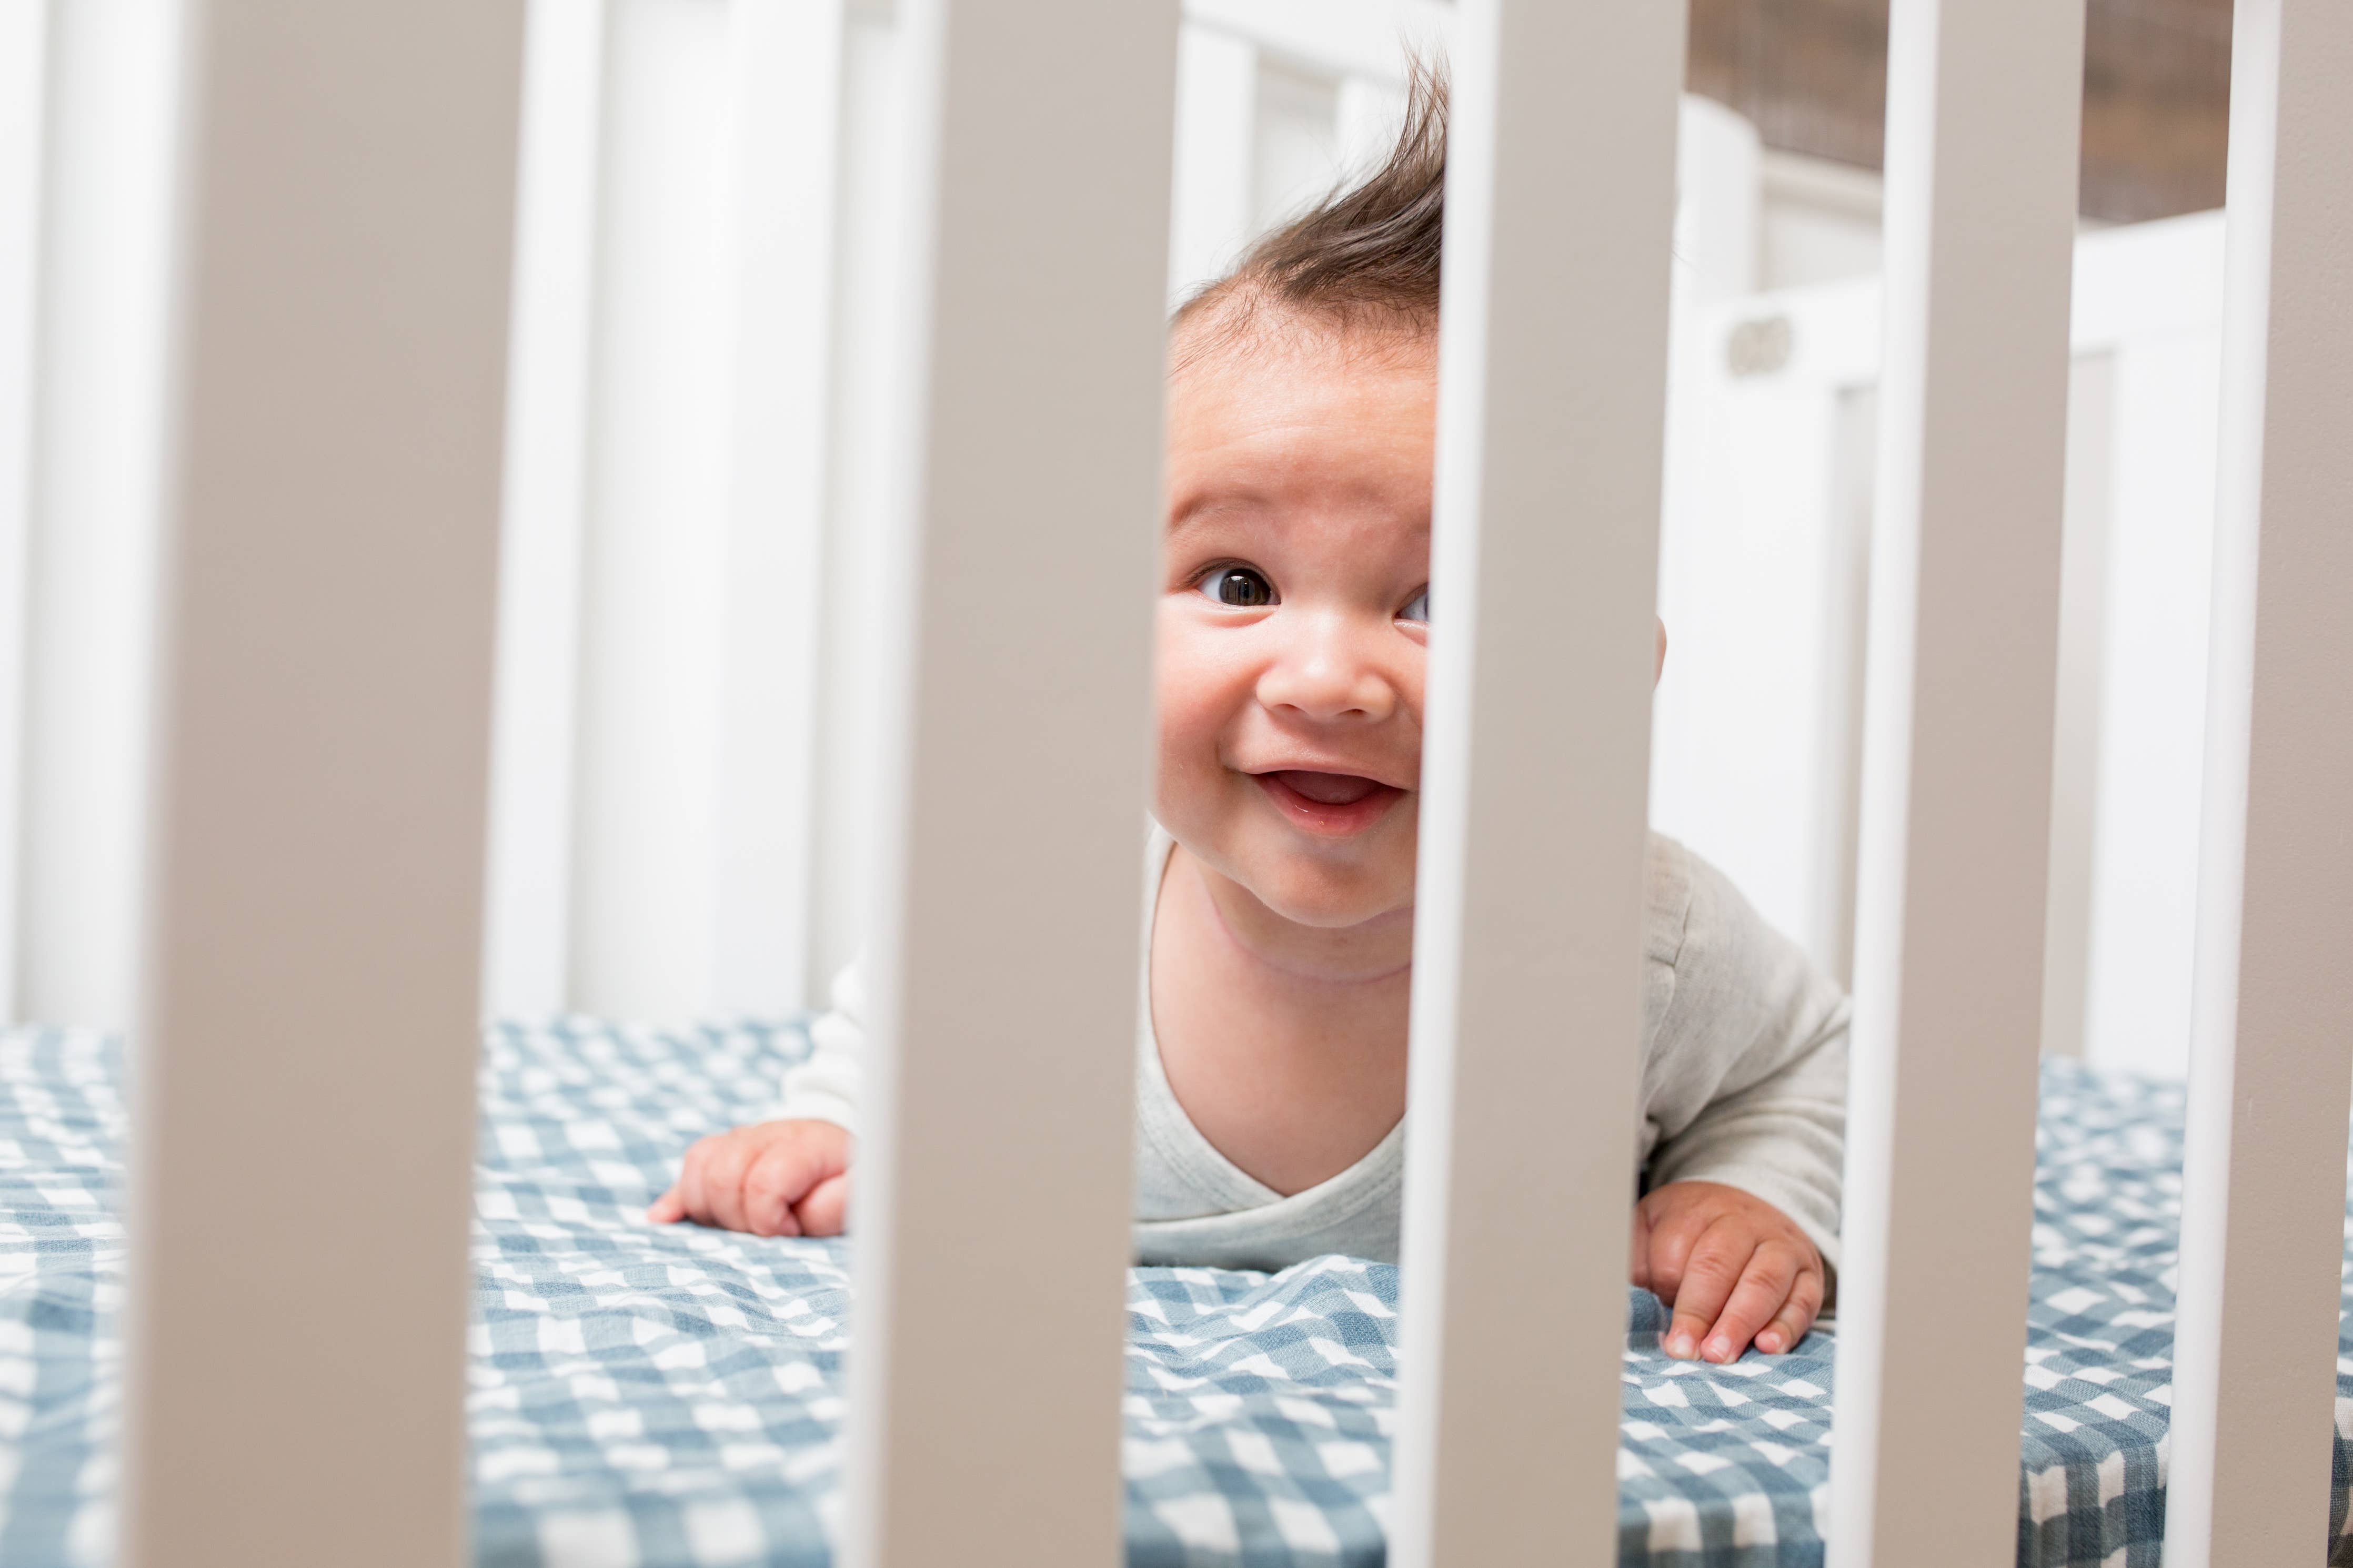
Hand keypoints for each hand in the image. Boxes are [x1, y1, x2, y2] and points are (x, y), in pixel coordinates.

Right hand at [647, 1119, 852, 1236]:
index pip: (762, 1182)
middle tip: (769, 1230)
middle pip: (721, 1177)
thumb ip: (834, 1205)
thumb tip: (793, 1221)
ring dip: (711, 1209)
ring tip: (742, 1225)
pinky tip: (664, 1220)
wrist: (844, 1145)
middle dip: (738, 1218)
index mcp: (801, 1145)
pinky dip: (676, 1199)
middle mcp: (765, 1135)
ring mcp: (740, 1140)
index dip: (770, 1220)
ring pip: (699, 1169)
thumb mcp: (861, 1191)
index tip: (792, 1232)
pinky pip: (689, 1168)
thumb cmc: (852, 1176)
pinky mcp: (722, 1154)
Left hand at [1630, 1180, 1823, 1360]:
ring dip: (1741, 1322)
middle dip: (1701, 1311)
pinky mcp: (1809, 1274)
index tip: (1657, 1320)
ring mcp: (1780, 1246)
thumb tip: (1625, 1303)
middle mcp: (1742, 1222)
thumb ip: (1637, 1259)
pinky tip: (1769, 1347)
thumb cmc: (1690, 1229)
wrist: (1749, 1206)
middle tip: (1687, 1350)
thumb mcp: (1653, 1228)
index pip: (1678, 1246)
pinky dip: (1786, 1327)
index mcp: (1696, 1208)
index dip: (1667, 1286)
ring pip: (1763, 1281)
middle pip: (1720, 1263)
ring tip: (1721, 1355)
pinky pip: (1802, 1300)